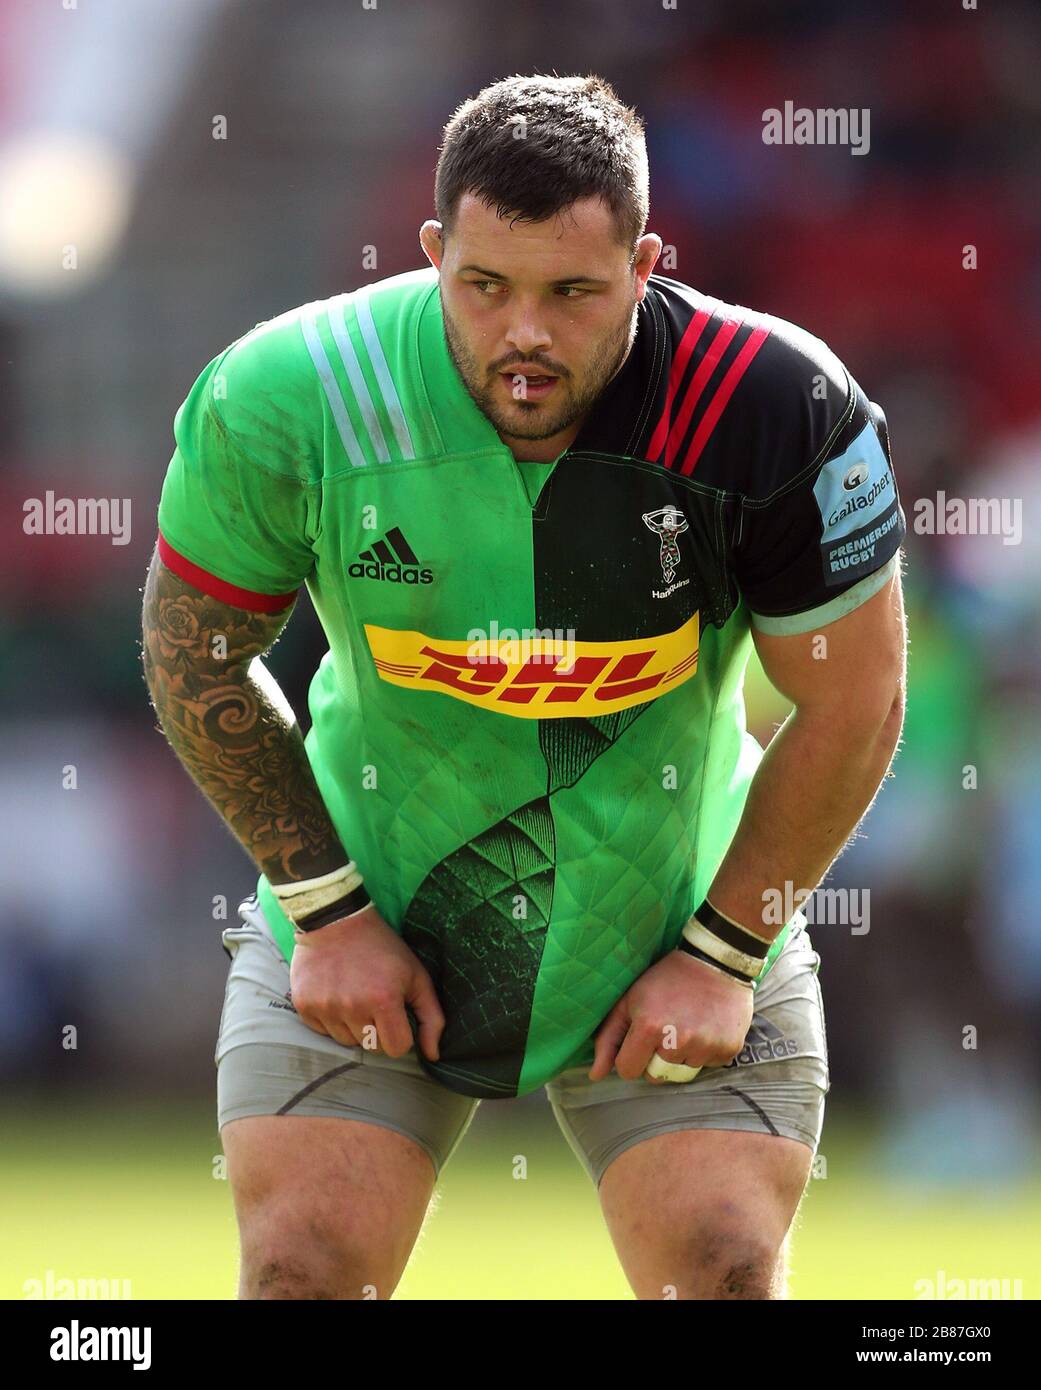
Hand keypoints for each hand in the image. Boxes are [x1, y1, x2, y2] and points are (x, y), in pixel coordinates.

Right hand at [289, 904, 444, 1062]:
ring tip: (354, 994)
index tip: (396, 1015)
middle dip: (378, 1030)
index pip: (397, 1048)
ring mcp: (325, 1008)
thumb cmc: (383, 948)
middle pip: (372, 1047)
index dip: (401, 1035)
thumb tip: (433, 1056)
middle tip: (374, 1001)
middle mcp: (352, 1007)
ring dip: (354, 1026)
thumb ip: (431, 1017)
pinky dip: (332, 1019)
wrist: (337, 919)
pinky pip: (323, 1032)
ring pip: (347, 1042)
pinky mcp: (304, 1006)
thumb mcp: (416, 975)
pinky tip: (336, 993)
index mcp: (384, 1000)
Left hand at [588, 949, 753, 1082]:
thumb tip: (596, 1075)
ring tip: (687, 1025)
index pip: (628, 1071)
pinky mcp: (728, 1050)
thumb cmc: (666, 980)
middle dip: (655, 1059)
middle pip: (655, 1076)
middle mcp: (678, 1041)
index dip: (630, 1057)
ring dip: (680, 1056)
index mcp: (649, 1027)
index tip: (639, 1039)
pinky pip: (706, 1066)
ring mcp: (705, 1047)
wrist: (715, 962)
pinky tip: (705, 1027)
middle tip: (666, 1029)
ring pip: (681, 1073)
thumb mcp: (630, 1001)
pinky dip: (704, 1052)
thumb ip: (608, 1039)